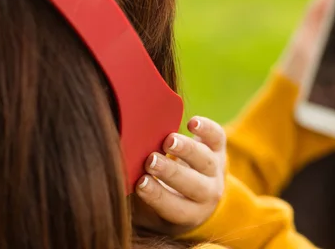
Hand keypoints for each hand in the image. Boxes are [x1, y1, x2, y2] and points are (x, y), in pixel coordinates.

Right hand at [132, 116, 226, 235]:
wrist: (199, 190)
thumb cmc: (165, 196)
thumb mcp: (150, 207)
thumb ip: (135, 195)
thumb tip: (115, 176)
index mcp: (190, 212)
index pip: (175, 207)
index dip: (157, 194)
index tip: (140, 182)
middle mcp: (207, 193)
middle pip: (193, 184)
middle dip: (171, 171)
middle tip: (152, 160)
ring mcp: (215, 169)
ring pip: (205, 160)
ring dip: (187, 150)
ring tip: (169, 141)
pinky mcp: (219, 148)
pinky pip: (218, 137)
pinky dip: (207, 129)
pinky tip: (192, 123)